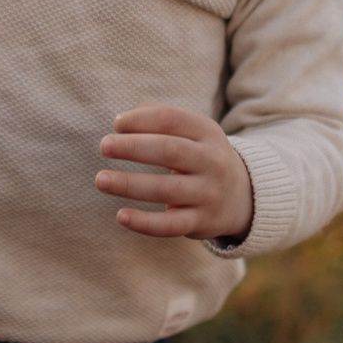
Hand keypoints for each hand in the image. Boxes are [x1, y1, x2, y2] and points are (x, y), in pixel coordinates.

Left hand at [95, 105, 253, 240]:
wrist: (241, 196)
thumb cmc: (199, 156)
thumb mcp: (191, 131)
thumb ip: (159, 117)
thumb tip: (123, 120)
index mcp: (207, 132)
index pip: (172, 119)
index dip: (142, 119)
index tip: (117, 124)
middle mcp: (211, 161)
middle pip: (170, 150)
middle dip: (133, 147)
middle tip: (104, 146)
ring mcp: (208, 193)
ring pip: (166, 189)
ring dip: (129, 184)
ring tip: (101, 180)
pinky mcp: (201, 222)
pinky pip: (170, 226)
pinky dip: (144, 223)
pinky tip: (121, 216)